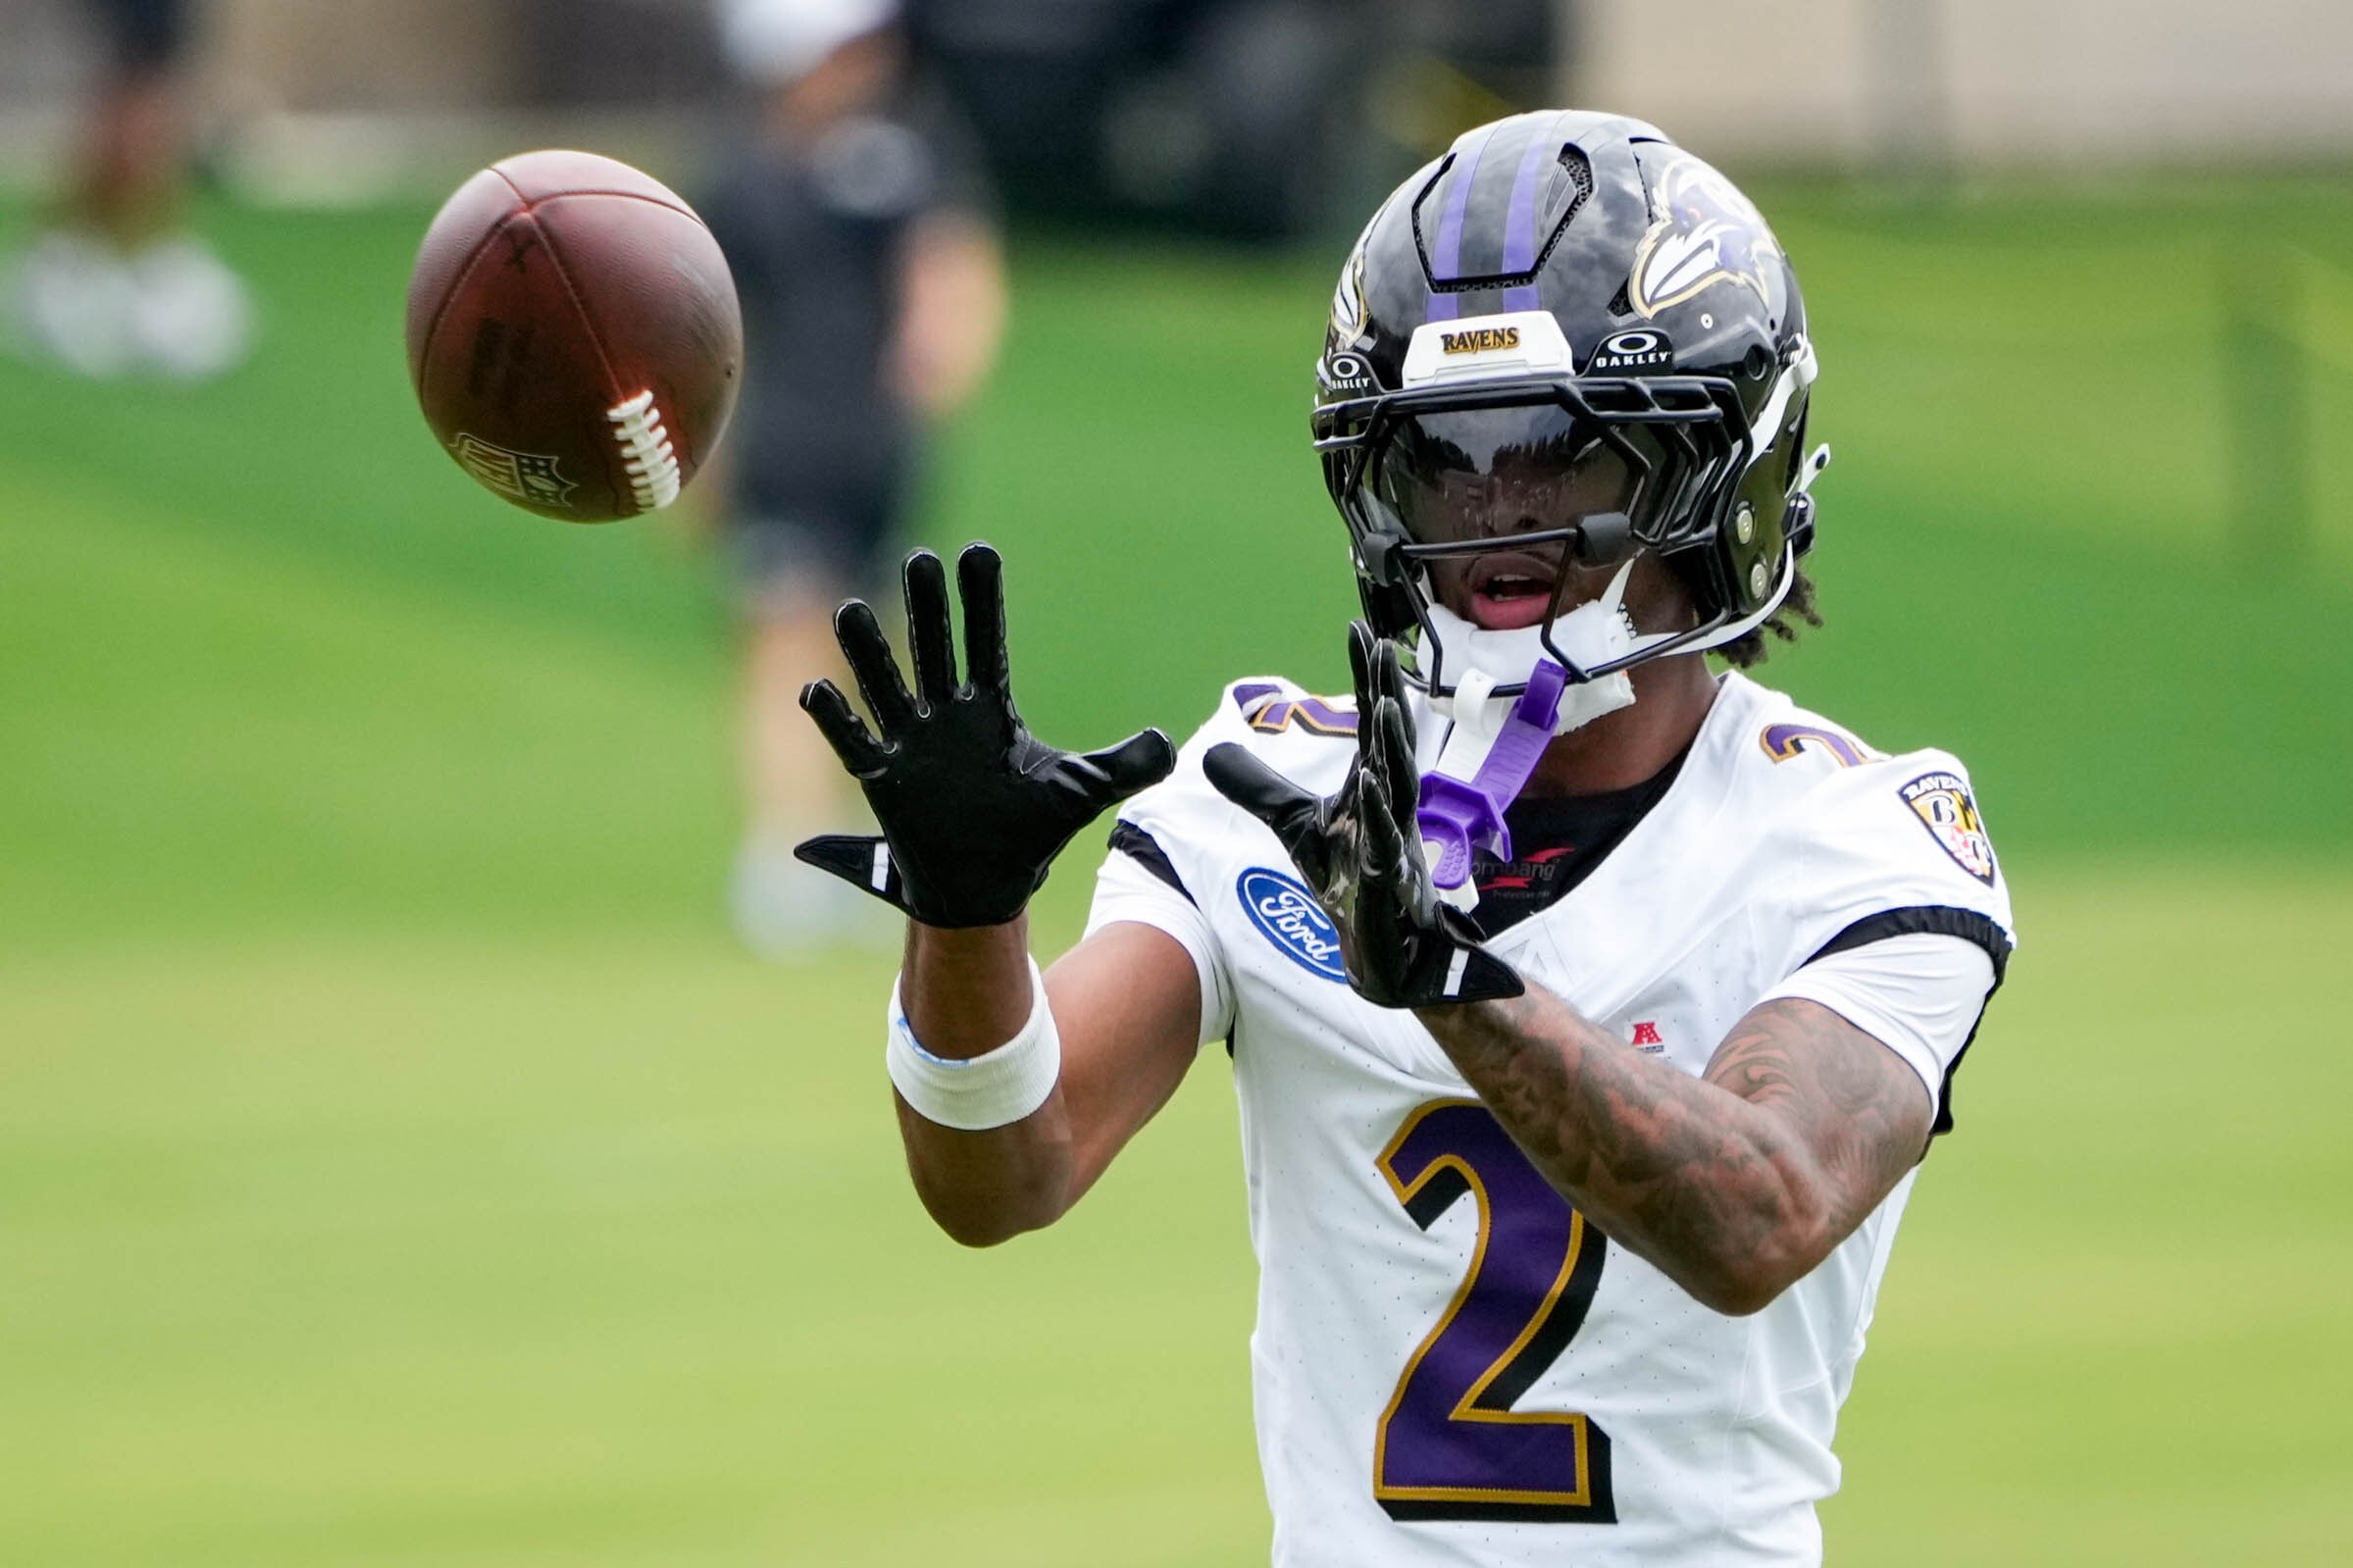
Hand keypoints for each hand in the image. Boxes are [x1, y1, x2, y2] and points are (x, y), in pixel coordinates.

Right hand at [797, 543, 1175, 927]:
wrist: (987, 884)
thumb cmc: (1030, 831)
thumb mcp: (1082, 792)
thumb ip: (1124, 765)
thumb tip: (1169, 743)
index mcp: (990, 710)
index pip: (987, 643)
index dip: (982, 601)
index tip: (978, 552)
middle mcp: (945, 716)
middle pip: (933, 650)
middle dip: (927, 608)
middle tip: (919, 559)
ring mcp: (910, 744)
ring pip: (886, 686)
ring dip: (869, 652)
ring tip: (850, 609)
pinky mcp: (883, 779)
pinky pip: (853, 742)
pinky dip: (837, 719)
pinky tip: (818, 689)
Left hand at [1202, 623, 1522, 1007]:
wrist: (1382, 948)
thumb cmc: (1350, 878)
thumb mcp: (1293, 825)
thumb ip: (1258, 789)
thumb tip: (1210, 755)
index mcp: (1371, 783)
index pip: (1368, 721)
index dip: (1364, 678)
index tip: (1357, 632)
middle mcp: (1388, 803)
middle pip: (1390, 739)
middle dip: (1387, 693)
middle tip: (1382, 647)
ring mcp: (1394, 839)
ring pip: (1398, 782)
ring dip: (1393, 744)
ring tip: (1386, 703)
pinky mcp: (1389, 877)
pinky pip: (1387, 839)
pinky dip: (1378, 812)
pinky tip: (1370, 785)